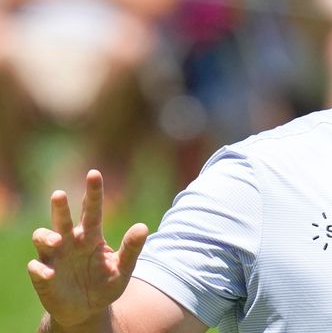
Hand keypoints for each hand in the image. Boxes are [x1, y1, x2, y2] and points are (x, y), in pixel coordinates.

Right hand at [28, 170, 148, 326]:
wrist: (88, 309)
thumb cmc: (105, 284)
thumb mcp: (123, 269)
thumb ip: (131, 249)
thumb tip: (143, 227)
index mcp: (91, 236)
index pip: (92, 210)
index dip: (93, 192)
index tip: (94, 173)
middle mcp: (70, 241)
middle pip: (62, 219)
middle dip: (60, 207)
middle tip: (59, 194)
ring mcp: (54, 257)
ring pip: (42, 237)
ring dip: (46, 237)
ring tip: (57, 241)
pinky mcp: (43, 275)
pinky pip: (37, 267)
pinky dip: (41, 269)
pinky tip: (49, 273)